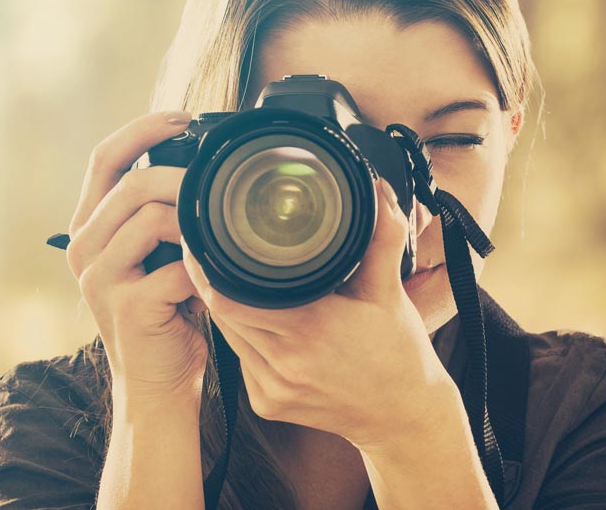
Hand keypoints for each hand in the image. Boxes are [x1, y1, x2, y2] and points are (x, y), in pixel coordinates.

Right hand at [64, 110, 209, 407]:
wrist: (158, 385)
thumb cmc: (166, 313)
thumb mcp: (155, 253)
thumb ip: (162, 212)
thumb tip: (202, 163)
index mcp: (88, 227)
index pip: (104, 157)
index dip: (143, 128)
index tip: (185, 117)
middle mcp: (83, 248)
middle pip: (131, 183)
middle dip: (182, 176)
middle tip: (217, 183)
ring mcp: (100, 279)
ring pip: (151, 218)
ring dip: (195, 222)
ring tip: (216, 237)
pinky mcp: (128, 307)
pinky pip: (175, 267)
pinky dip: (204, 267)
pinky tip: (216, 278)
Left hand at [183, 177, 461, 449]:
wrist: (404, 417)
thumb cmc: (398, 352)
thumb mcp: (389, 291)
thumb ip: (382, 236)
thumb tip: (378, 188)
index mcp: (309, 329)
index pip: (231, 297)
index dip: (209, 270)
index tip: (201, 242)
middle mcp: (284, 364)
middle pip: (222, 314)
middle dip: (213, 283)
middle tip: (207, 252)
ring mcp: (272, 389)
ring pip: (228, 337)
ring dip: (226, 309)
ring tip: (226, 280)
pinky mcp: (267, 405)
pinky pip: (241, 361)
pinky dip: (242, 337)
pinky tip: (254, 320)